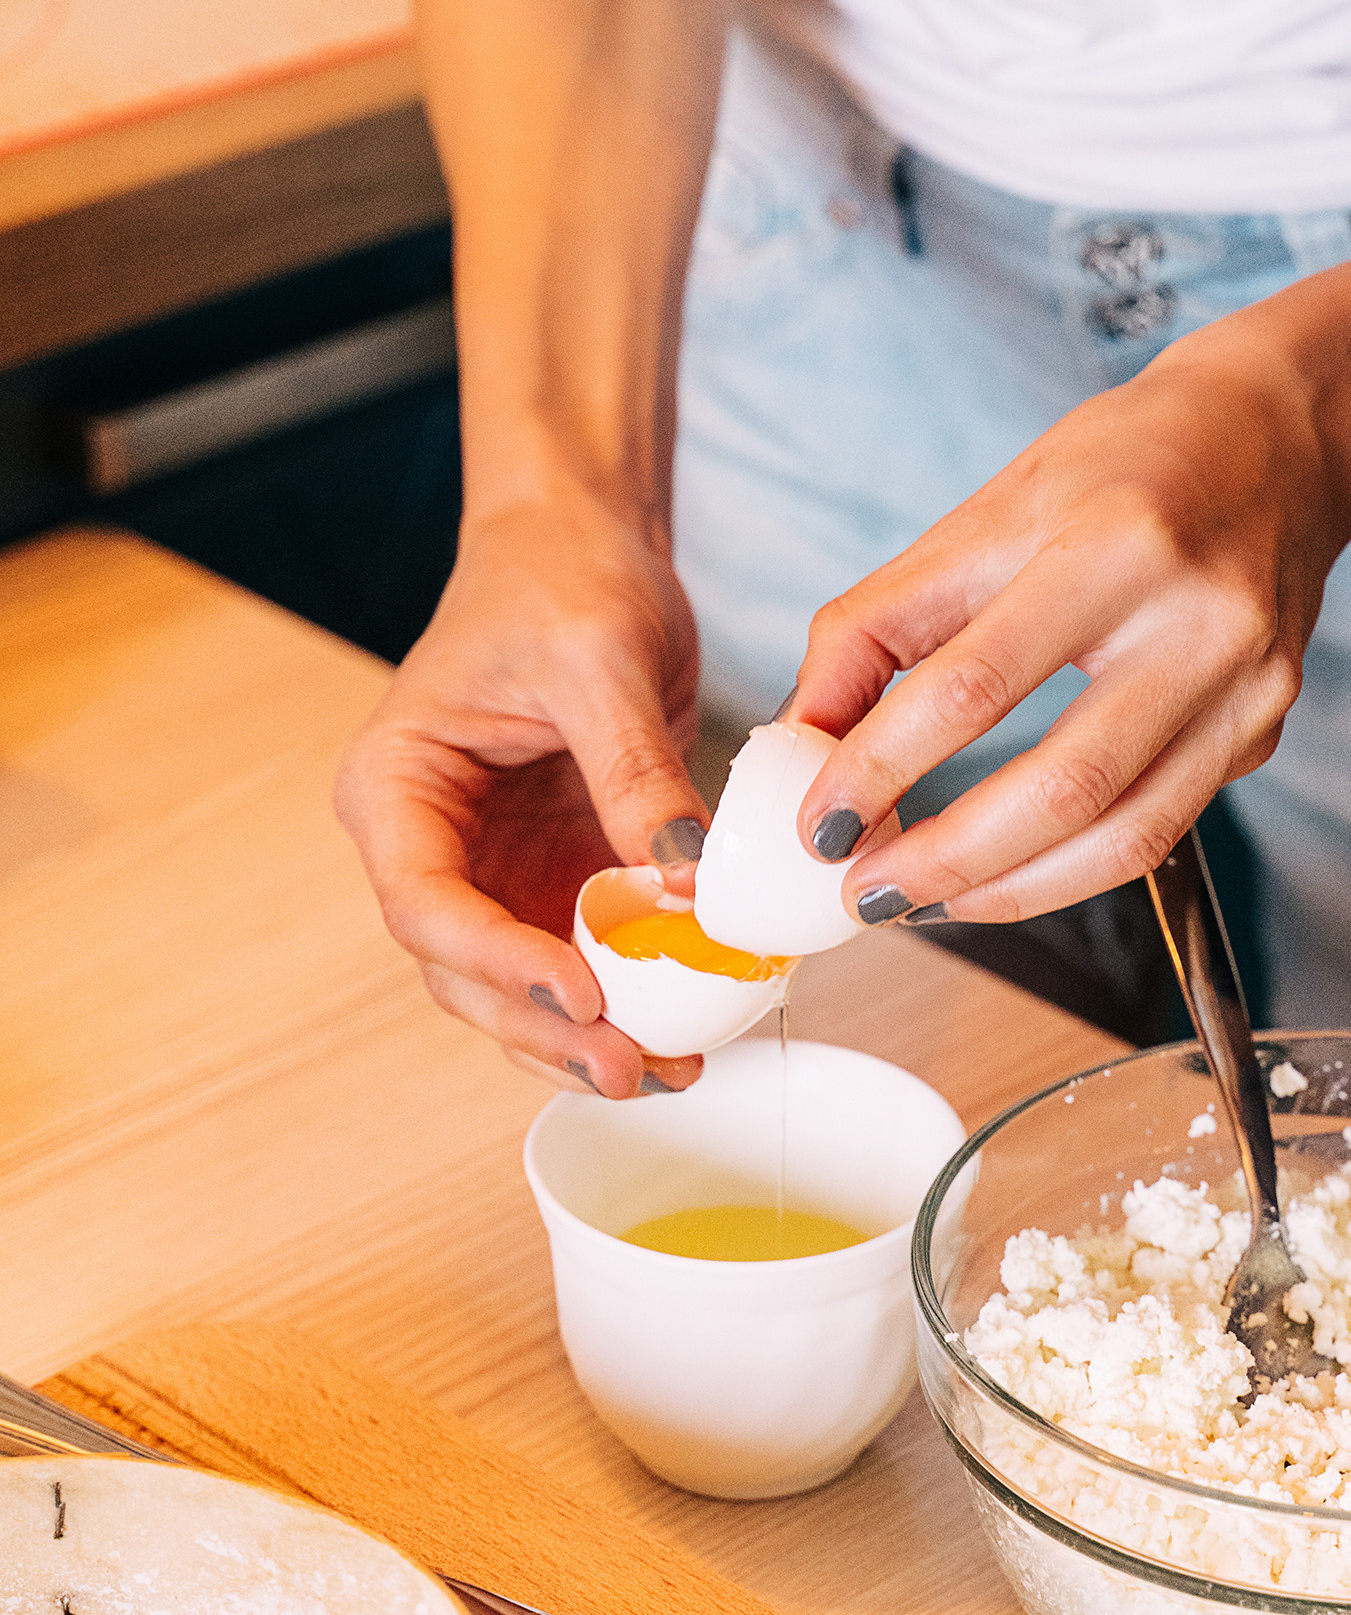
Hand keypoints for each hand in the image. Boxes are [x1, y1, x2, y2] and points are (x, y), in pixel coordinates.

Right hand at [334, 490, 708, 1096]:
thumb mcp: (600, 661)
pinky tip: (689, 1026)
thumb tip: (684, 881)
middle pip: (468, 971)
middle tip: (631, 1067)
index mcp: (397, 790)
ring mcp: (496, 869)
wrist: (584, 543)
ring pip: (523, 984)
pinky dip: (632, 995)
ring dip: (589, 1035)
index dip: (497, 961)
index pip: (425, 903)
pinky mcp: (559, 873)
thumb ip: (633, 772)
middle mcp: (433, 845)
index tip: (579, 991)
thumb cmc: (561, 577)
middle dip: (547, 1028)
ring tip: (669, 1071)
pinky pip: (587, 955)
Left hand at [789, 306, 1345, 924]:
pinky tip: (1004, 873)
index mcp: (1113, 544)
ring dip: (1008, 891)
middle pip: (1064, 786)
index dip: (880, 767)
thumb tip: (803, 740)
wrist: (1279, 438)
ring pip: (1122, 836)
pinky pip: (1157, 829)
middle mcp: (1197, 621)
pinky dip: (1067, 868)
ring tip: (925, 899)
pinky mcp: (1263, 729)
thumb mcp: (987, 512)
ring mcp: (1246, 686)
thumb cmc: (1121, 467)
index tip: (818, 824)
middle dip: (947, 859)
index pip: (974, 683)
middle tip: (865, 891)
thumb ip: (882, 623)